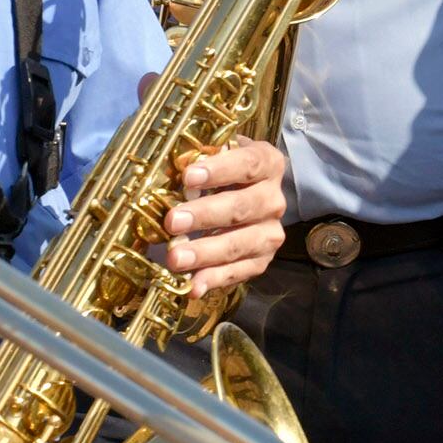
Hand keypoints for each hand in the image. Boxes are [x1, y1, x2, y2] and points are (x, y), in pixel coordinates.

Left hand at [161, 132, 288, 297]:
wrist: (244, 196)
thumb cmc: (221, 172)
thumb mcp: (214, 156)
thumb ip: (197, 157)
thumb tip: (169, 168)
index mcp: (267, 164)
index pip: (248, 164)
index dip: (220, 170)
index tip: (188, 177)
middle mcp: (273, 199)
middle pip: (243, 207)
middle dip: (205, 215)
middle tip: (172, 221)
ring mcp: (270, 232)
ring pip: (241, 243)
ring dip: (206, 252)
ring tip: (175, 258)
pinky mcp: (261, 260)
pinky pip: (239, 271)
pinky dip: (215, 279)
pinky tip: (193, 285)